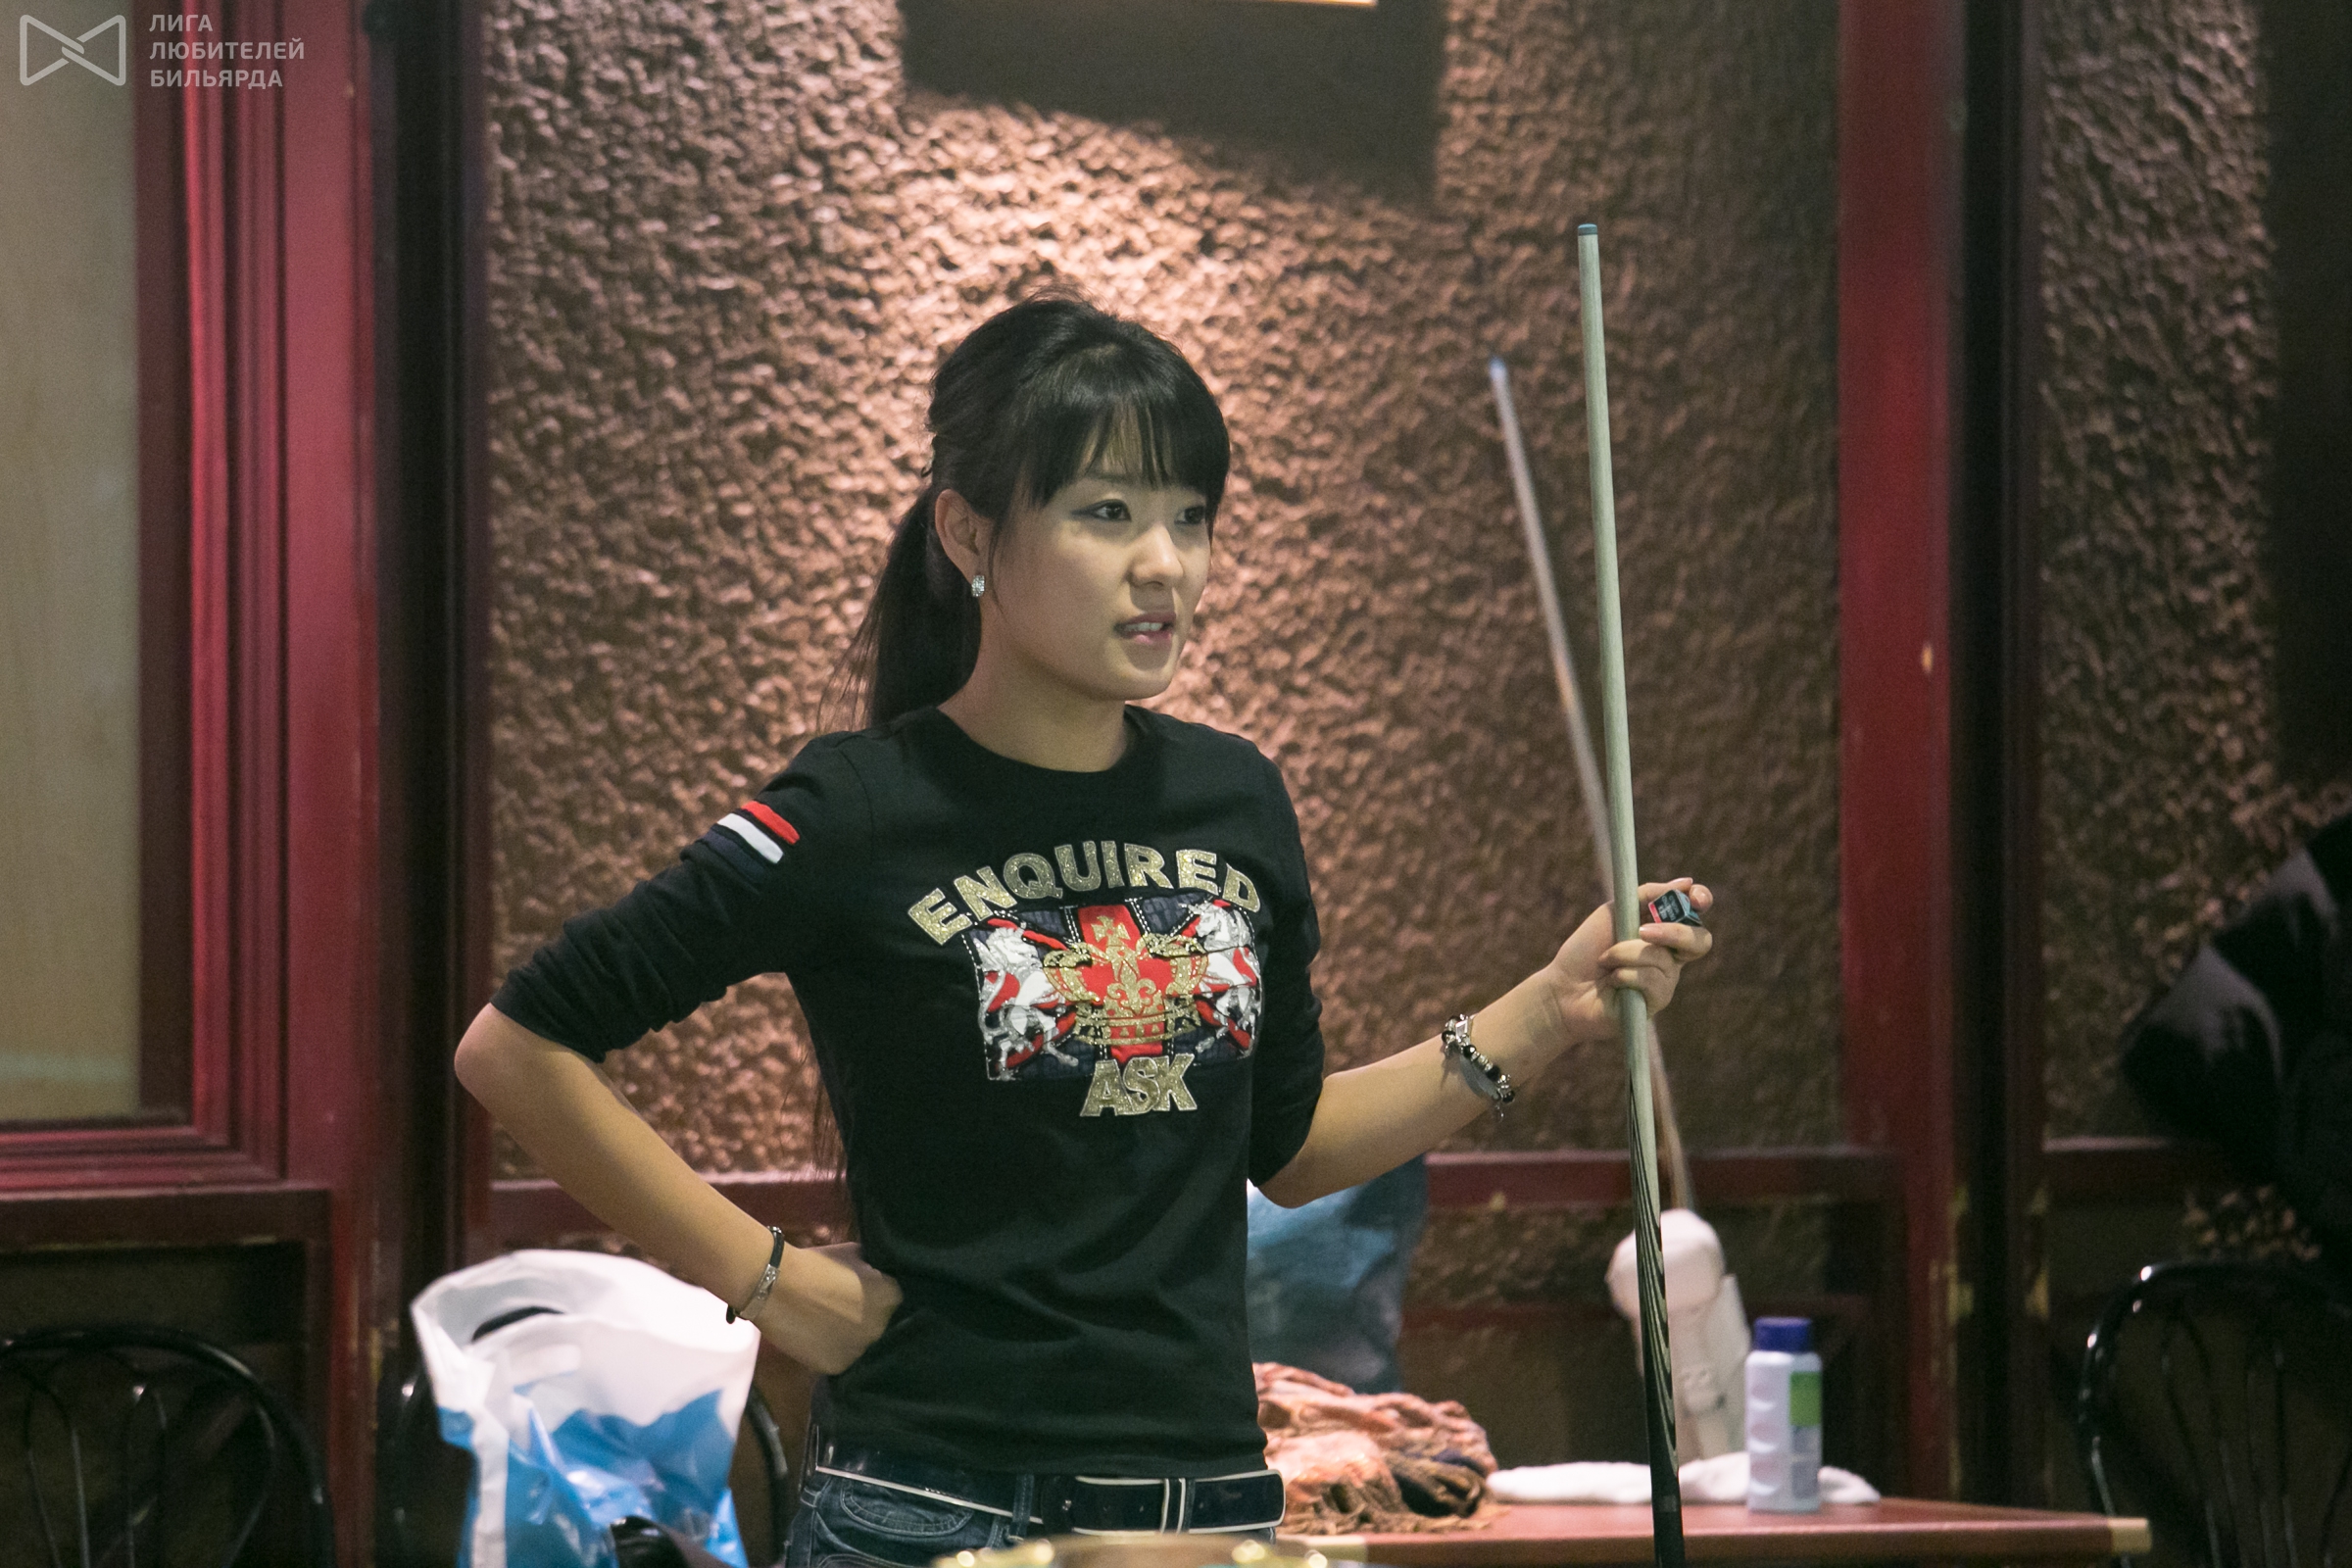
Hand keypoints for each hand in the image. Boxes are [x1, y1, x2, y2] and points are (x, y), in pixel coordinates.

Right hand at [756, 1242, 902, 1373]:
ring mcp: (860, 1350)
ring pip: (860, 1345)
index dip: (877, 1295)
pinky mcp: (838, 1366)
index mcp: (891, 1297)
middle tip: (844, 1308)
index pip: (893, 1299)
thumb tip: (877, 1274)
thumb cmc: (817, 1263)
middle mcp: (882, 1327)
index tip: (863, 1292)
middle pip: (880, 1325)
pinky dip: (830, 1350)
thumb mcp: (855, 1253)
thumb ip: (872, 1269)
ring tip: (828, 1324)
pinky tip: (817, 1337)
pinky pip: (840, 1358)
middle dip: (866, 1317)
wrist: (778, 1286)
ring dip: (850, 1336)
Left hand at [1543, 878, 1714, 1040]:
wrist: (1563, 987)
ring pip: (1663, 958)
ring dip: (1625, 953)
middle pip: (1700, 940)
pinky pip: (1653, 981)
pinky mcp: (1656, 1002)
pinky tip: (1612, 980)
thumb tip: (1685, 883)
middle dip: (1674, 932)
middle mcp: (1669, 954)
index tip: (1694, 896)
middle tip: (1642, 931)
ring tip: (1605, 960)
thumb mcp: (1613, 912)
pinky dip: (1625, 974)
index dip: (1701, 899)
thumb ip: (1647, 896)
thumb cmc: (1586, 949)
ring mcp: (1666, 980)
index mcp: (1661, 928)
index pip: (1695, 912)